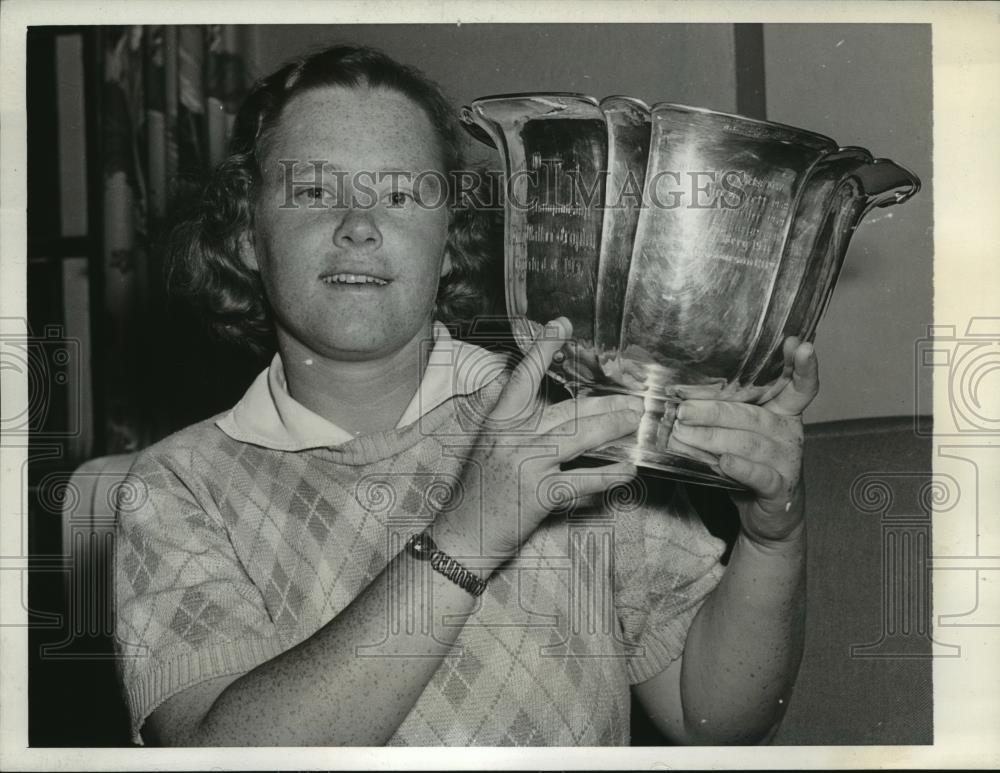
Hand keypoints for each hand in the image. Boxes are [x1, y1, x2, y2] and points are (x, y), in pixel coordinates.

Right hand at [435, 318, 643, 562]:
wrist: (462, 534)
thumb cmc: (476, 490)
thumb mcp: (485, 444)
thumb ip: (509, 419)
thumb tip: (530, 393)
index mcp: (498, 422)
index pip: (523, 377)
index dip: (543, 350)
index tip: (561, 325)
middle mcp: (512, 438)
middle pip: (567, 410)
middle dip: (606, 402)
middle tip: (633, 398)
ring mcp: (526, 465)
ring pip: (580, 438)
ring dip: (613, 428)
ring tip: (635, 422)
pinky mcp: (539, 494)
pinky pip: (583, 479)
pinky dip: (609, 475)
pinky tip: (628, 470)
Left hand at [669, 338, 819, 545]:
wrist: (767, 515)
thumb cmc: (749, 464)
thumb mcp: (740, 432)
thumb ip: (725, 411)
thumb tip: (681, 393)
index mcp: (783, 413)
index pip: (800, 386)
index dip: (802, 366)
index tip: (798, 344)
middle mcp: (790, 433)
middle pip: (753, 416)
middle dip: (714, 411)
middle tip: (682, 409)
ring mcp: (788, 462)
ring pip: (749, 443)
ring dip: (713, 438)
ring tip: (683, 435)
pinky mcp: (780, 489)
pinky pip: (759, 475)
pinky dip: (741, 468)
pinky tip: (724, 463)